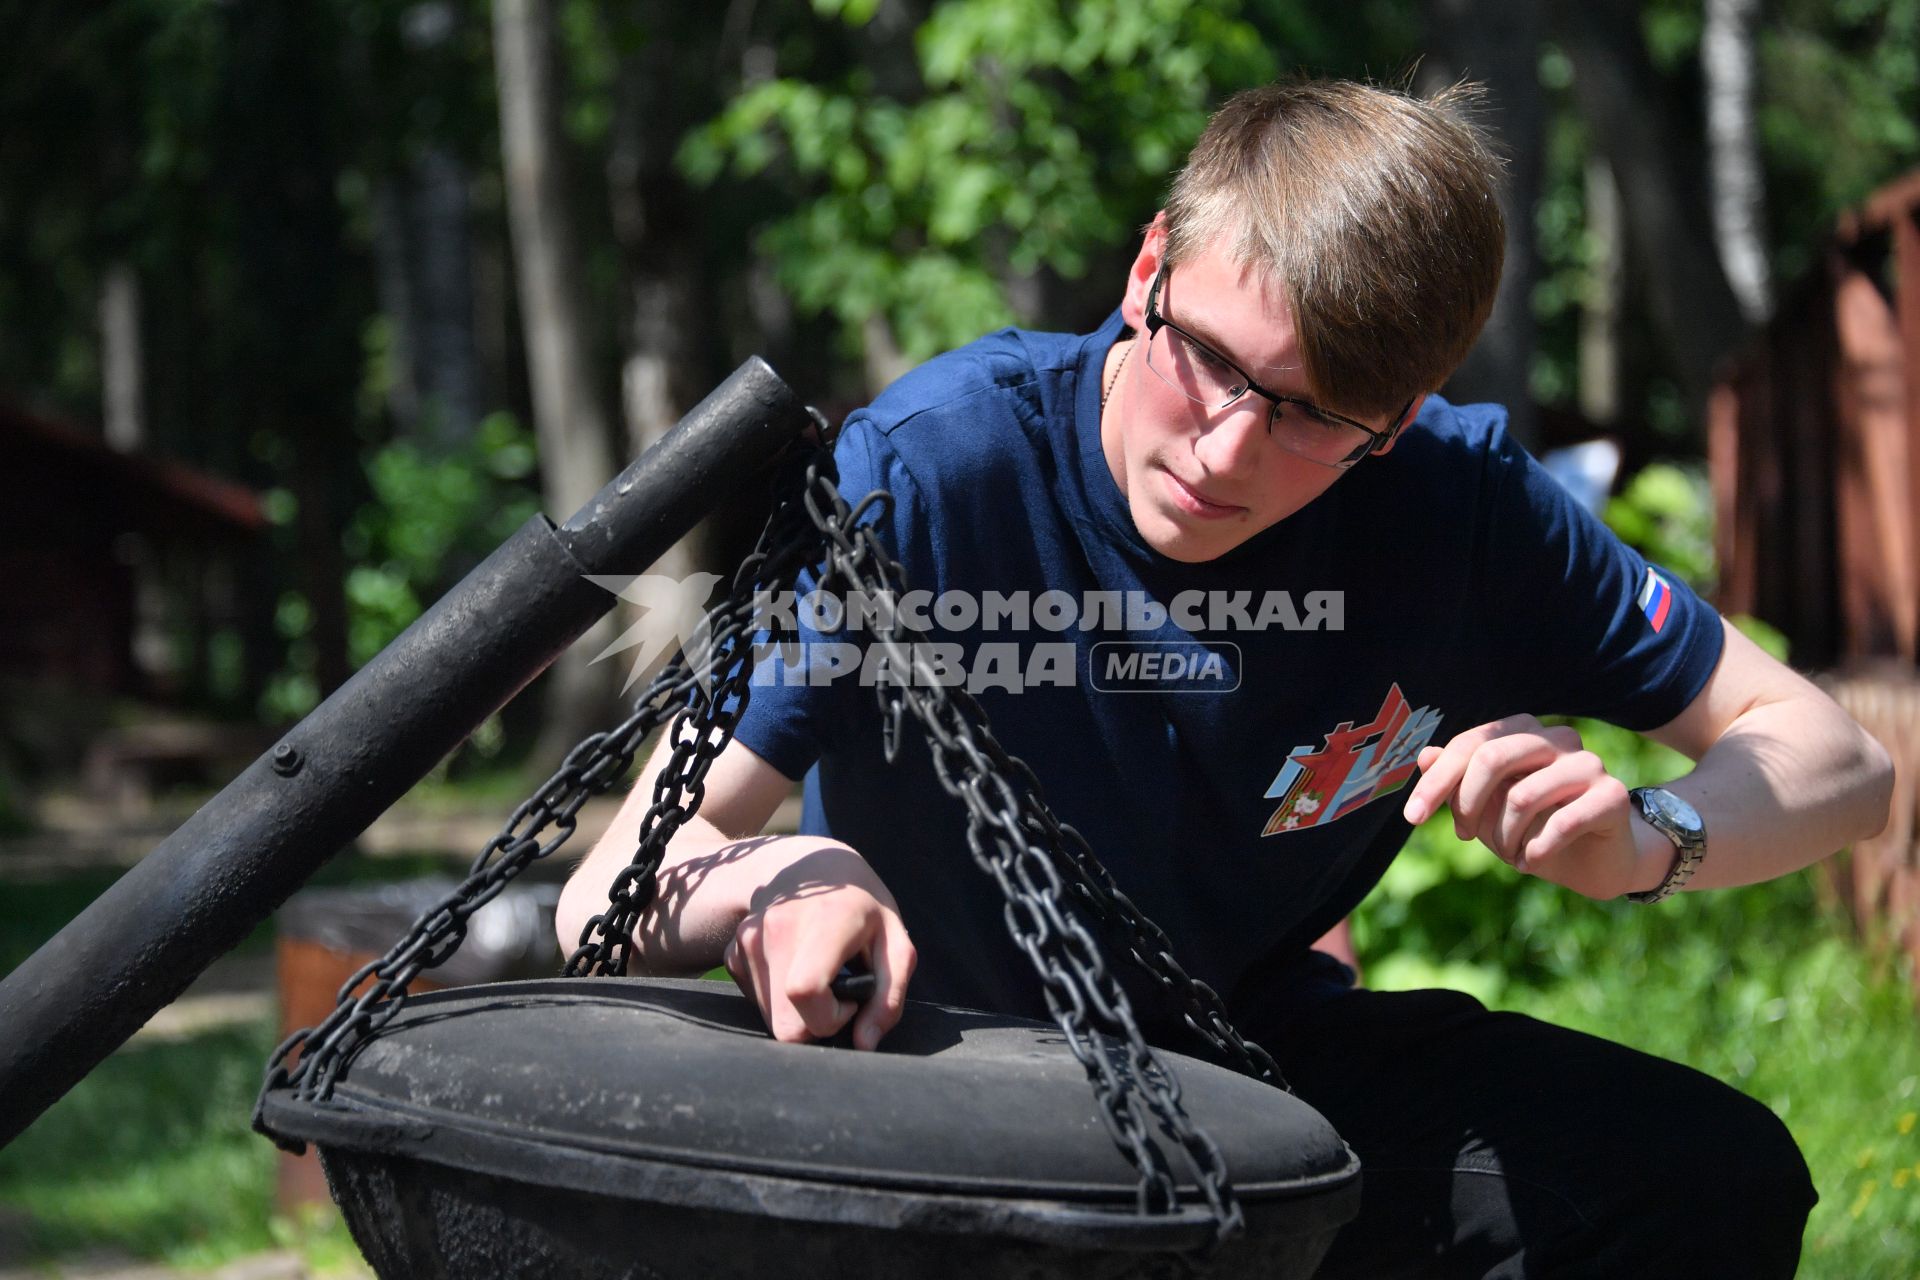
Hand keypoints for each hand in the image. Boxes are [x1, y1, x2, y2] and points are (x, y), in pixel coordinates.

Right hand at [723, 845, 915, 1049]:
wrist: (809, 865)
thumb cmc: (862, 906)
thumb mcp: (895, 942)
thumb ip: (890, 997)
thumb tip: (864, 1044)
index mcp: (823, 922)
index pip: (805, 991)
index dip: (831, 1017)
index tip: (851, 1001)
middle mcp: (775, 929)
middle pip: (785, 1024)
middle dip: (816, 1024)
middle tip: (837, 989)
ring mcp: (747, 941)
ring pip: (771, 1018)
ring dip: (798, 1010)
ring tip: (817, 972)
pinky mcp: (732, 953)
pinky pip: (757, 1002)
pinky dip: (778, 999)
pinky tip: (795, 967)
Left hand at [1401, 715, 1656, 899]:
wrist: (1596, 861)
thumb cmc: (1533, 829)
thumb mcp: (1485, 811)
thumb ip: (1456, 782)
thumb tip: (1425, 756)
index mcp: (1524, 733)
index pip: (1470, 745)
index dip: (1436, 782)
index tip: (1412, 817)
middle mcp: (1557, 739)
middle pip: (1492, 757)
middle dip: (1466, 804)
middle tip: (1464, 835)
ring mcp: (1588, 764)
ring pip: (1522, 796)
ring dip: (1505, 837)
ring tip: (1510, 854)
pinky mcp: (1612, 796)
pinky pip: (1562, 822)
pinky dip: (1537, 850)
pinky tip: (1532, 861)